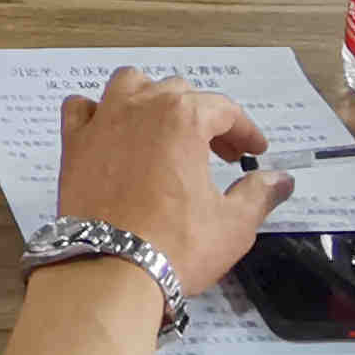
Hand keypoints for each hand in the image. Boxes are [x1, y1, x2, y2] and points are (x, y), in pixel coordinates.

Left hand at [53, 72, 290, 303]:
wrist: (110, 270)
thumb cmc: (177, 245)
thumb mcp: (234, 224)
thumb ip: (260, 194)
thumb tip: (282, 180)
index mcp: (183, 118)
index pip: (224, 110)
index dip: (245, 130)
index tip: (254, 152)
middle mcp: (141, 106)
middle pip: (179, 92)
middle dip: (204, 118)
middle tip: (219, 154)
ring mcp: (102, 122)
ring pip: (129, 84)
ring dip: (151, 98)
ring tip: (164, 129)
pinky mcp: (73, 144)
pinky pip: (81, 108)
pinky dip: (97, 113)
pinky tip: (110, 133)